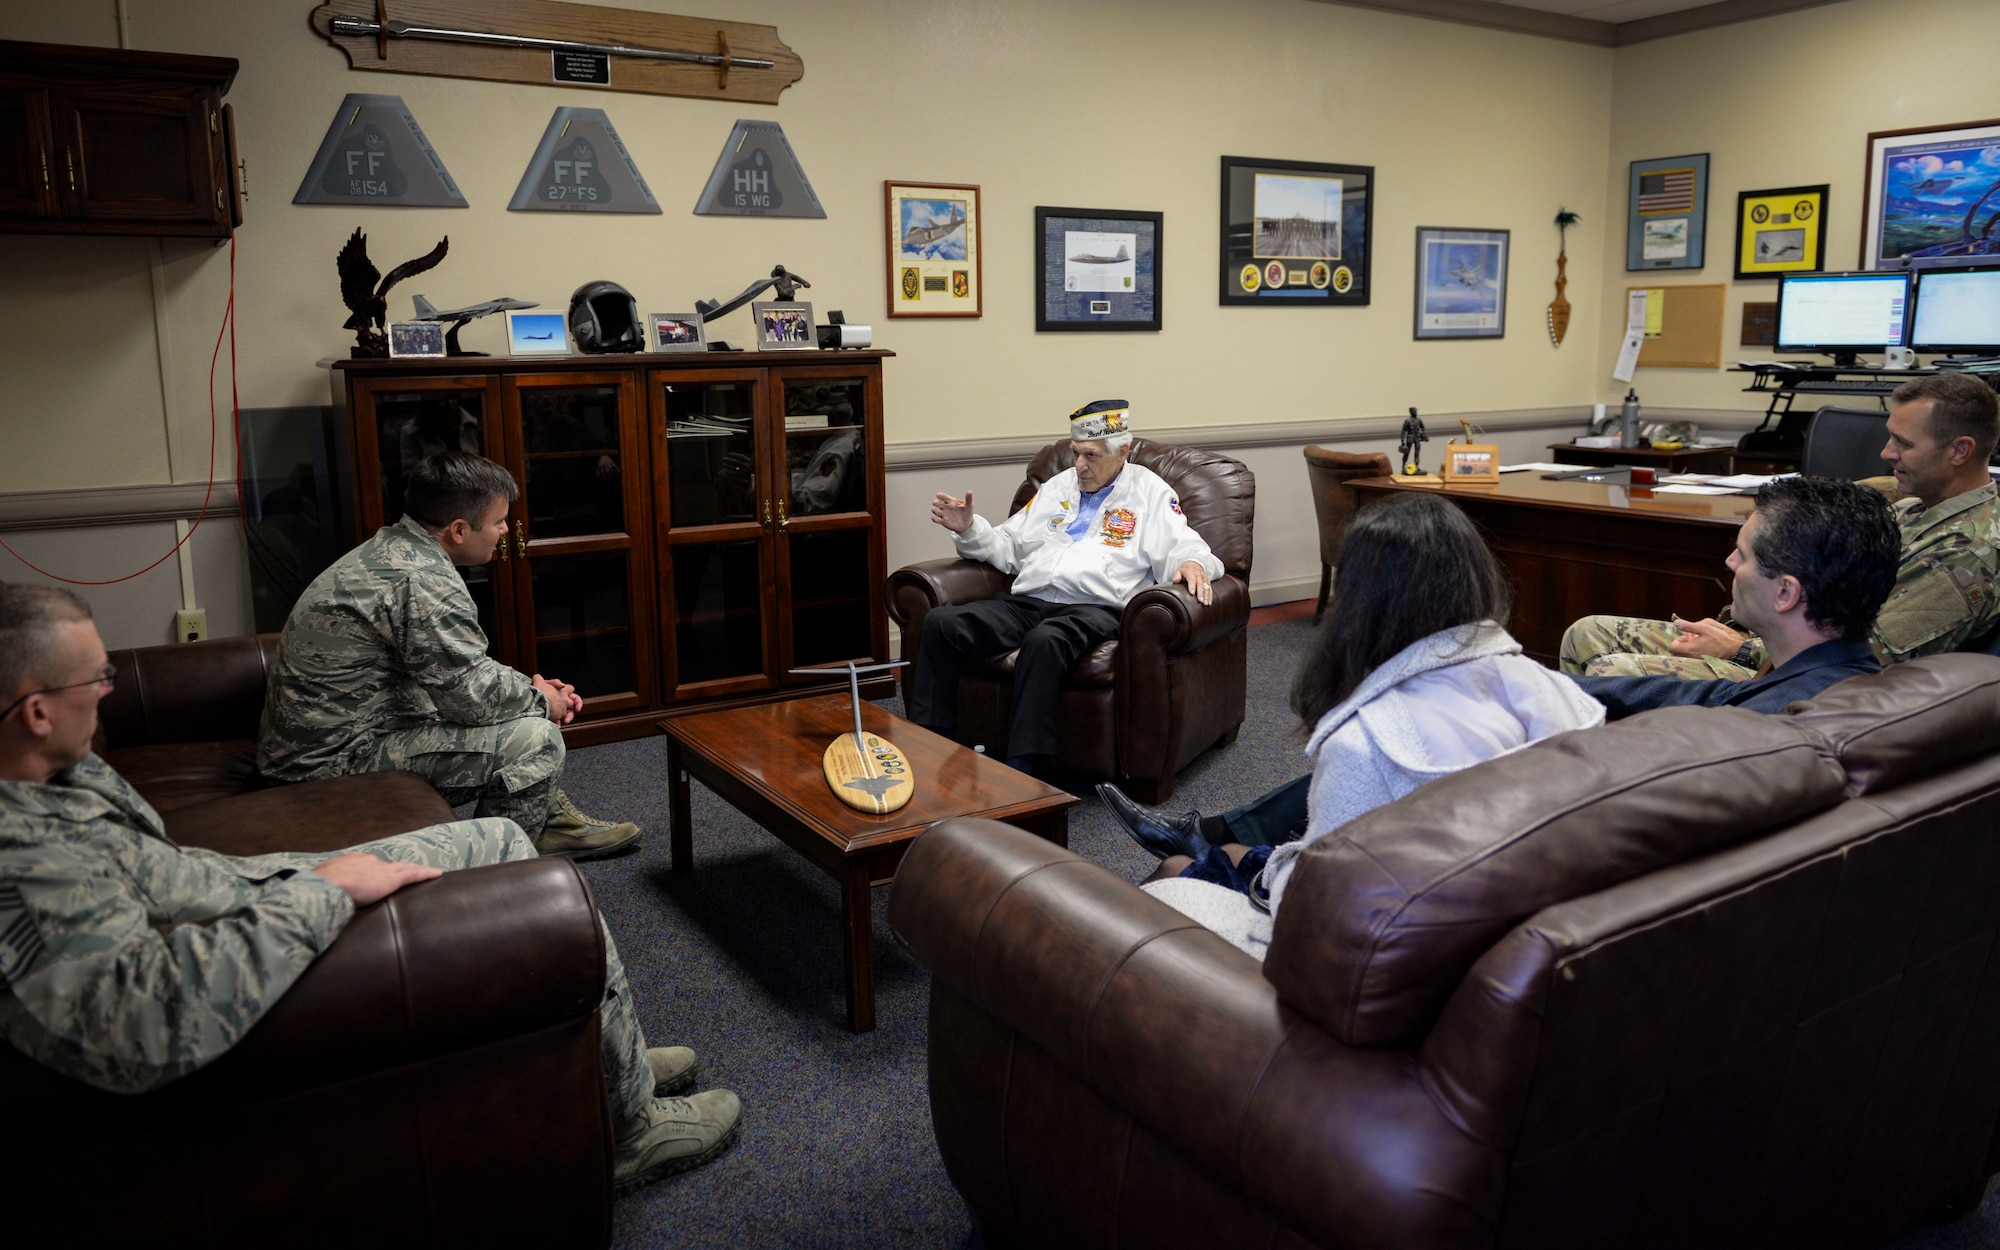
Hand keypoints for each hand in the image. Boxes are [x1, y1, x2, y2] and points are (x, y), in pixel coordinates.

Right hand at [313, 852, 440, 905]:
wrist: (329, 885)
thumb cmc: (320, 887)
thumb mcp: (321, 883)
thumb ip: (325, 887)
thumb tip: (316, 895)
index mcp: (350, 861)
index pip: (365, 865)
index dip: (370, 871)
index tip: (372, 876)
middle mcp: (368, 861)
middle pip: (386, 866)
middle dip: (392, 870)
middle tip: (399, 875)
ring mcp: (381, 869)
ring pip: (403, 868)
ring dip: (413, 871)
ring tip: (426, 873)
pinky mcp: (393, 879)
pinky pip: (414, 874)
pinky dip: (426, 874)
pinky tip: (438, 874)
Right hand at [533, 674, 580, 723]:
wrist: (535, 702)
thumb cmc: (537, 691)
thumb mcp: (537, 681)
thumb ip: (539, 679)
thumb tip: (538, 679)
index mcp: (562, 691)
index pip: (570, 688)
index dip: (568, 690)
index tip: (565, 692)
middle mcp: (564, 701)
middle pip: (574, 703)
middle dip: (574, 706)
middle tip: (575, 709)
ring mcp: (561, 710)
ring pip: (569, 715)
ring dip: (567, 717)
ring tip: (565, 720)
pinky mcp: (556, 718)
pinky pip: (559, 722)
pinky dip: (557, 724)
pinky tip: (555, 725)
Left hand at [595, 455, 618, 480]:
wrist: (604, 455)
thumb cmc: (600, 463)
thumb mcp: (598, 466)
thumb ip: (598, 471)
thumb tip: (597, 477)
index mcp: (601, 466)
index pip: (602, 473)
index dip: (604, 477)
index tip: (606, 481)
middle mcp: (605, 465)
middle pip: (607, 471)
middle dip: (609, 476)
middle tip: (611, 480)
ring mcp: (609, 463)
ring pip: (612, 469)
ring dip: (613, 474)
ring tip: (614, 478)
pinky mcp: (612, 462)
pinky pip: (615, 467)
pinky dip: (616, 470)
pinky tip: (617, 474)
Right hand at [931, 490, 973, 533]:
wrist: (967, 525)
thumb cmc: (968, 513)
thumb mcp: (969, 506)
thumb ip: (969, 499)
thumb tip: (970, 491)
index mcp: (951, 501)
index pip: (942, 496)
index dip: (940, 495)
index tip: (939, 495)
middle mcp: (946, 507)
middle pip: (936, 502)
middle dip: (936, 502)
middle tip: (941, 505)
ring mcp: (944, 514)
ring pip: (934, 510)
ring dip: (936, 511)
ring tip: (942, 513)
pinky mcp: (942, 521)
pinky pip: (934, 519)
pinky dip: (935, 518)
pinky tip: (941, 519)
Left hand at [1173, 561, 1213, 605]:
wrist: (1194, 565)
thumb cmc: (1185, 570)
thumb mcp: (1179, 571)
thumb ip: (1176, 576)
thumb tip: (1175, 581)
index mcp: (1191, 573)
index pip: (1192, 579)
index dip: (1192, 586)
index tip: (1192, 593)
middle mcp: (1199, 575)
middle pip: (1200, 584)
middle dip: (1201, 593)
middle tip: (1200, 600)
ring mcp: (1204, 579)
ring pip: (1206, 587)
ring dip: (1206, 596)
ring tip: (1205, 603)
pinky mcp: (1208, 582)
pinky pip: (1210, 589)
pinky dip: (1210, 596)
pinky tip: (1209, 602)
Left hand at [1668, 616, 1745, 658]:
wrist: (1737, 651)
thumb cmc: (1721, 639)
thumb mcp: (1705, 628)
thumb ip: (1688, 626)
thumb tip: (1676, 623)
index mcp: (1689, 650)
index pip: (1672, 647)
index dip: (1678, 639)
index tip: (1687, 635)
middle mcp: (1690, 658)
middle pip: (1679, 652)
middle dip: (1684, 643)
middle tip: (1694, 637)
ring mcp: (1697, 662)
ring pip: (1687, 655)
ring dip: (1691, 647)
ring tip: (1702, 640)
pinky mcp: (1704, 663)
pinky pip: (1695, 658)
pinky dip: (1697, 651)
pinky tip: (1707, 646)